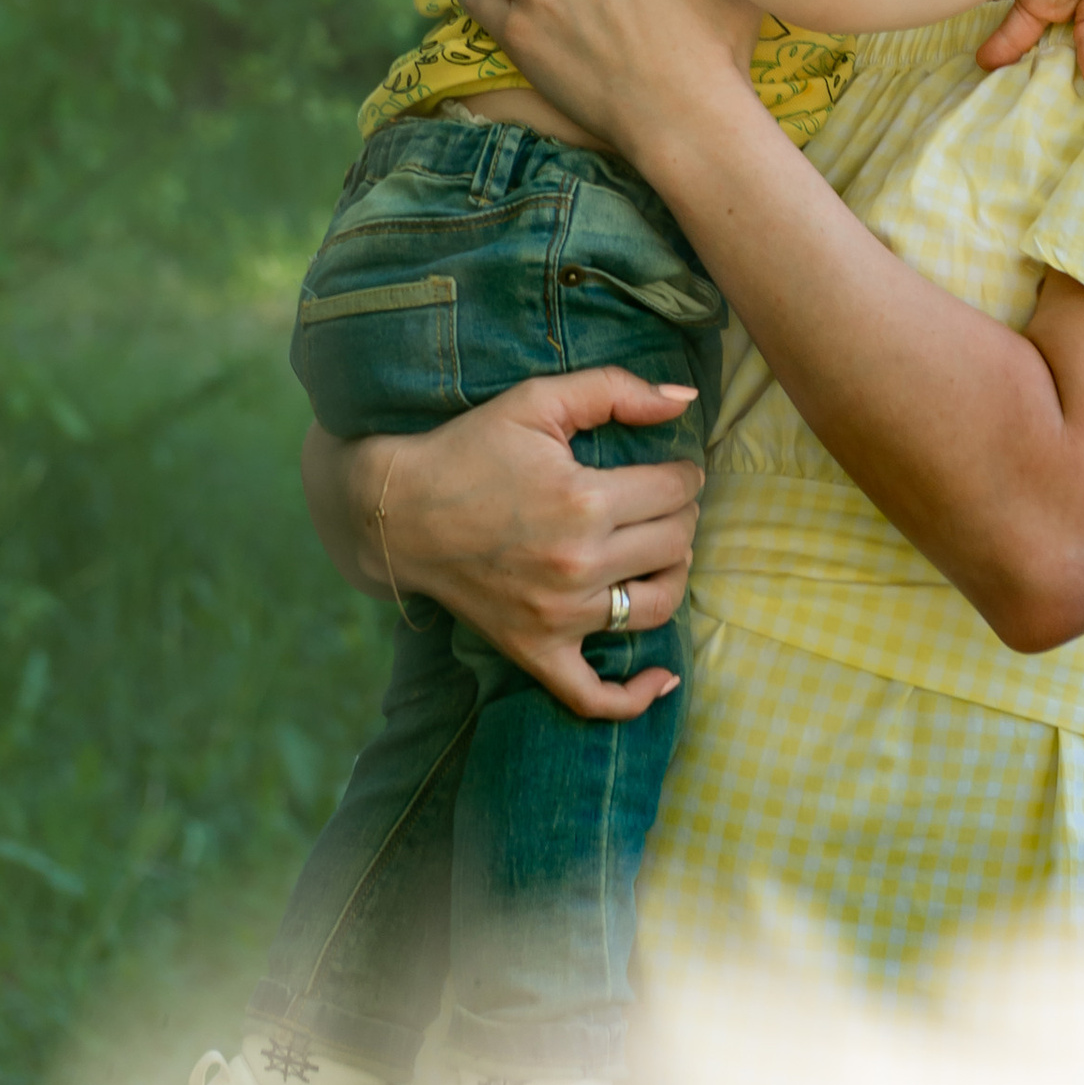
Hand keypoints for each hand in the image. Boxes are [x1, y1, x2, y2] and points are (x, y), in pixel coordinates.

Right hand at [301, 369, 704, 720]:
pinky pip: (595, 695)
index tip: (674, 469)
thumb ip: (616, 390)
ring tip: (659, 553)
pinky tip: (662, 676)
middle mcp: (578, 564)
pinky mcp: (536, 651)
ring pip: (658, 606)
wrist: (398, 513)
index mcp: (584, 500)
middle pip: (675, 544)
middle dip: (680, 516)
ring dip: (672, 576)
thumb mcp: (537, 401)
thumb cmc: (469, 449)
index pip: (676, 491)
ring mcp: (558, 617)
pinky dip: (636, 695)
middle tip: (662, 502)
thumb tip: (685, 398)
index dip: (684, 474)